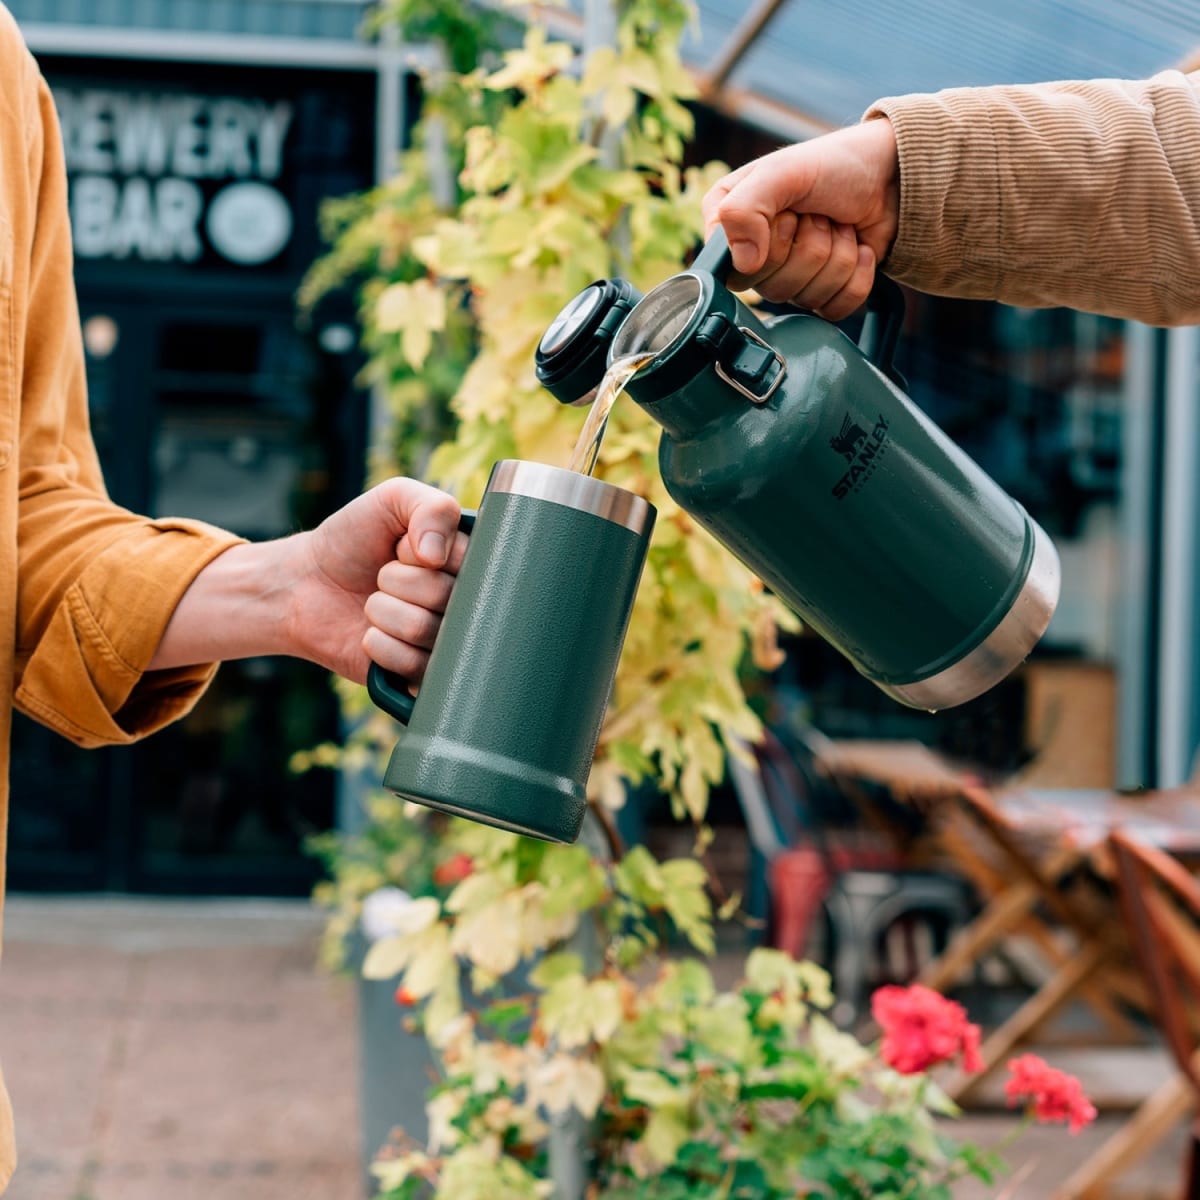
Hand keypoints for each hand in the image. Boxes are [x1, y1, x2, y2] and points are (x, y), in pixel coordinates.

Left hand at [298, 477, 467, 684]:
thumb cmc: (354, 538)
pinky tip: (370, 636)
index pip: (474, 565)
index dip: (426, 555)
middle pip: (448, 598)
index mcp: (470, 565)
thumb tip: (437, 556)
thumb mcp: (394, 500)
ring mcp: (445, 643)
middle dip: (398, 581)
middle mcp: (465, 606)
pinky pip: (415, 667)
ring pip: (427, 631)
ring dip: (383, 612)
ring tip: (373, 605)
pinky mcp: (422, 676)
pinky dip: (381, 646)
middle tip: (383, 576)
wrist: (305, 583)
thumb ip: (432, 508)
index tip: (404, 548)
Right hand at [701, 117, 900, 319]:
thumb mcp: (781, 172)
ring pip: (807, 299)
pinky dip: (856, 276)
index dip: (771, 244)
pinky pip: (834, 309)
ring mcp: (789, 278)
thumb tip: (744, 264)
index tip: (788, 214)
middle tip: (818, 215)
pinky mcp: (822, 294)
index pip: (736, 269)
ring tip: (838, 225)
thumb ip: (744, 209)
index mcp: (729, 224)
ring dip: (837, 256)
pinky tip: (857, 248)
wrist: (891, 174)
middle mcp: (753, 256)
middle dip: (811, 246)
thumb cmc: (834, 164)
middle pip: (774, 288)